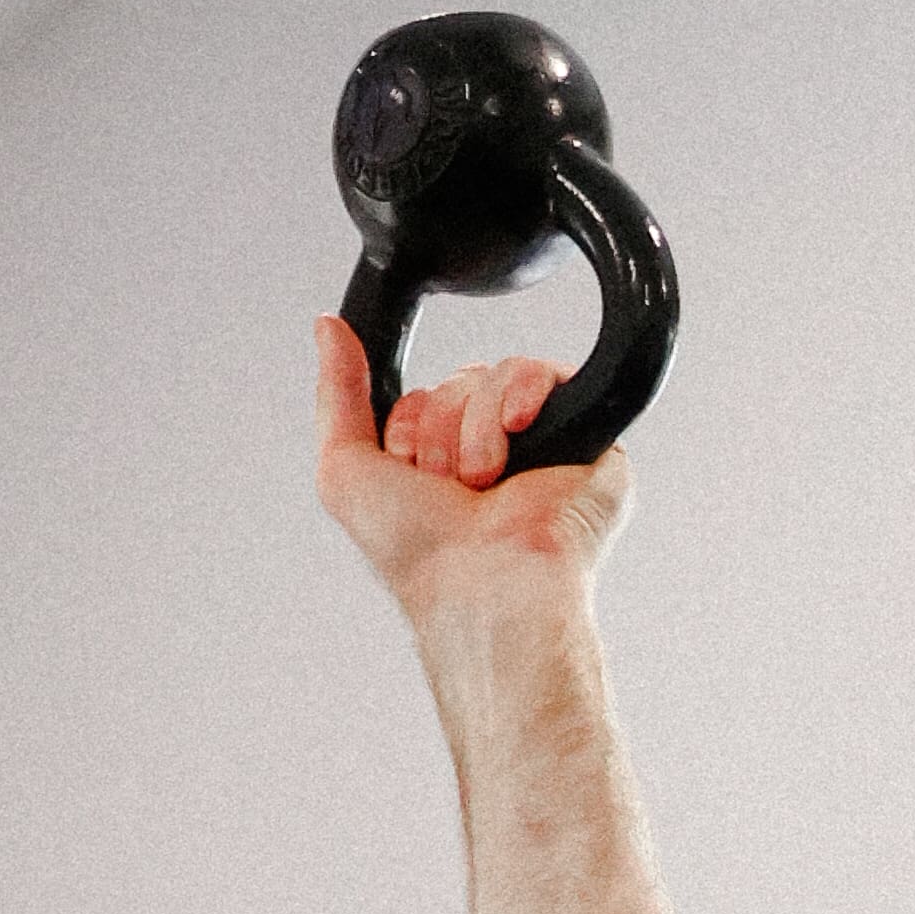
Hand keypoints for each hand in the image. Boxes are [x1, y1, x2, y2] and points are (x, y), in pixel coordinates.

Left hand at [313, 321, 626, 610]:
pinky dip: (523, 392)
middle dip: (440, 429)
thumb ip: (336, 395)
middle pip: (458, 383)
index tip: (411, 474)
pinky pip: (547, 373)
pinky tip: (518, 428)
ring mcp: (542, 448)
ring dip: (476, 428)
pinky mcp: (587, 441)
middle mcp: (494, 456)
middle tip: (449, 487)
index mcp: (446, 469)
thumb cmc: (418, 556)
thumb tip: (328, 327)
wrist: (481, 585)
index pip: (425, 399)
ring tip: (483, 483)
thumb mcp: (344, 472)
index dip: (409, 427)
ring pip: (496, 376)